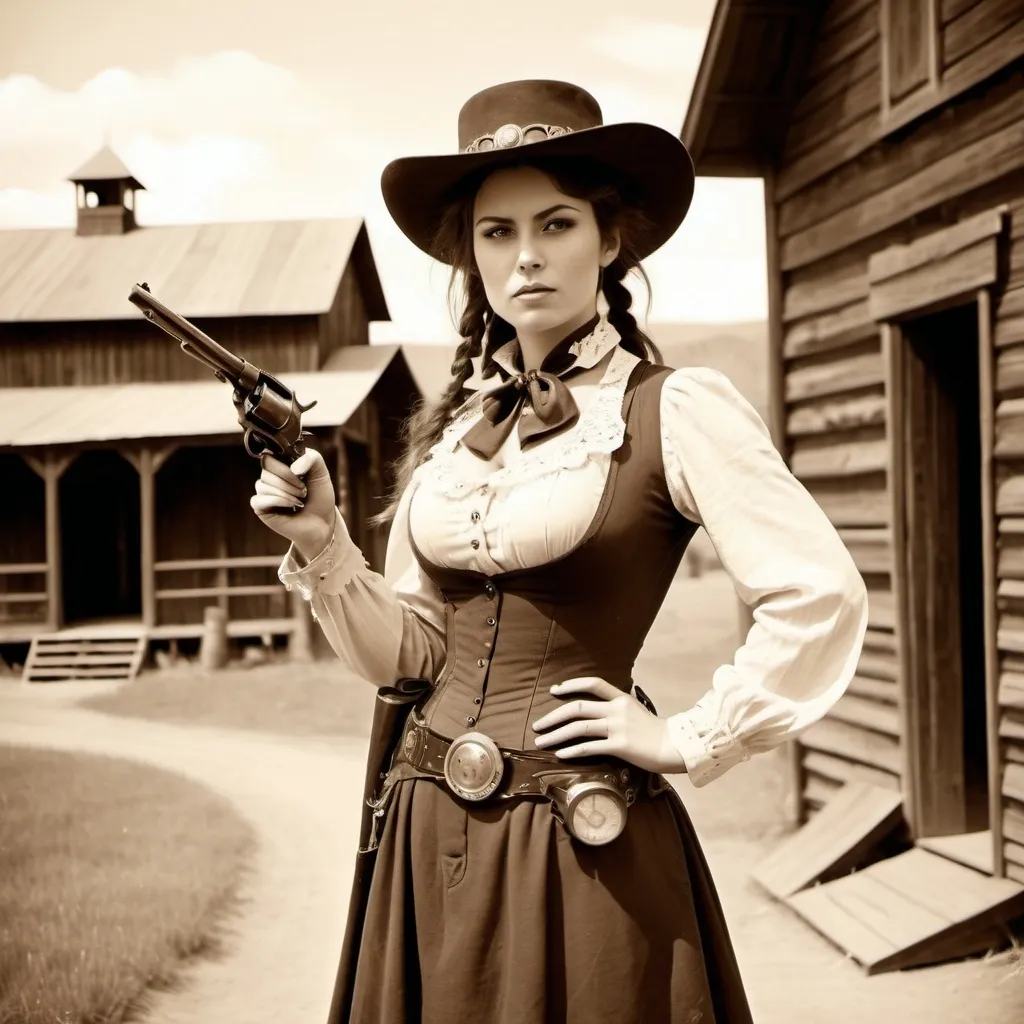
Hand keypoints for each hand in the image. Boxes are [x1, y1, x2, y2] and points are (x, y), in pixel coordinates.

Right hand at [250, 448, 336, 559]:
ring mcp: (264, 491)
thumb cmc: (320, 498)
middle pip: (266, 468)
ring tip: (300, 501)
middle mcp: (269, 476)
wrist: (322, 522)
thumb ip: (312, 458)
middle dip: (289, 480)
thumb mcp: (321, 473)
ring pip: (263, 484)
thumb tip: (293, 468)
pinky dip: (278, 501)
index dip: (285, 465)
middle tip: (304, 491)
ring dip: (287, 493)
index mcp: (281, 464)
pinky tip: (291, 507)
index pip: (269, 455)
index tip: (300, 474)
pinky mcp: (260, 507)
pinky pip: (259, 499)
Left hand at [531, 676, 685, 773]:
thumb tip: (598, 711)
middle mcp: (617, 710)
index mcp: (621, 699)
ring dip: (556, 735)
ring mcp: (618, 727)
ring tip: (541, 741)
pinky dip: (572, 751)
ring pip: (579, 727)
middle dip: (553, 716)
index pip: (593, 683)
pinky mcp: (620, 746)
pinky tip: (560, 754)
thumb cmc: (656, 733)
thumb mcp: (637, 712)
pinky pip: (589, 747)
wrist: (676, 747)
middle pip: (578, 707)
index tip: (554, 690)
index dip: (571, 685)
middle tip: (538, 724)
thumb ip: (618, 709)